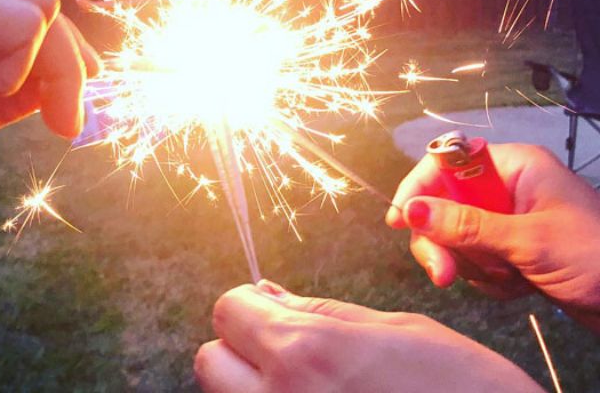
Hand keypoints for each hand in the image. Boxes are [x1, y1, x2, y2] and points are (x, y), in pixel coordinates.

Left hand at [195, 281, 541, 392]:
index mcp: (305, 351)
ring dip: (250, 385)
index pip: (228, 311)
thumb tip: (267, 294)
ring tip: (309, 385)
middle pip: (210, 362)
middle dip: (239, 348)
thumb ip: (321, 310)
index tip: (272, 312)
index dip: (249, 306)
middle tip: (287, 352)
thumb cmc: (465, 390)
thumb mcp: (399, 329)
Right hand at [386, 144, 599, 329]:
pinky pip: (476, 260)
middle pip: (445, 206)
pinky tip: (518, 287)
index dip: (418, 188)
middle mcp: (506, 188)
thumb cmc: (594, 258)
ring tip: (510, 280)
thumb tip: (410, 211)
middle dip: (445, 243)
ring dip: (474, 265)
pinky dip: (490, 279)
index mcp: (513, 167)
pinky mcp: (513, 249)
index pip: (446, 163)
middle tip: (445, 275)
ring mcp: (509, 219)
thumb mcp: (527, 241)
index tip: (399, 221)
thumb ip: (466, 225)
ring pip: (458, 238)